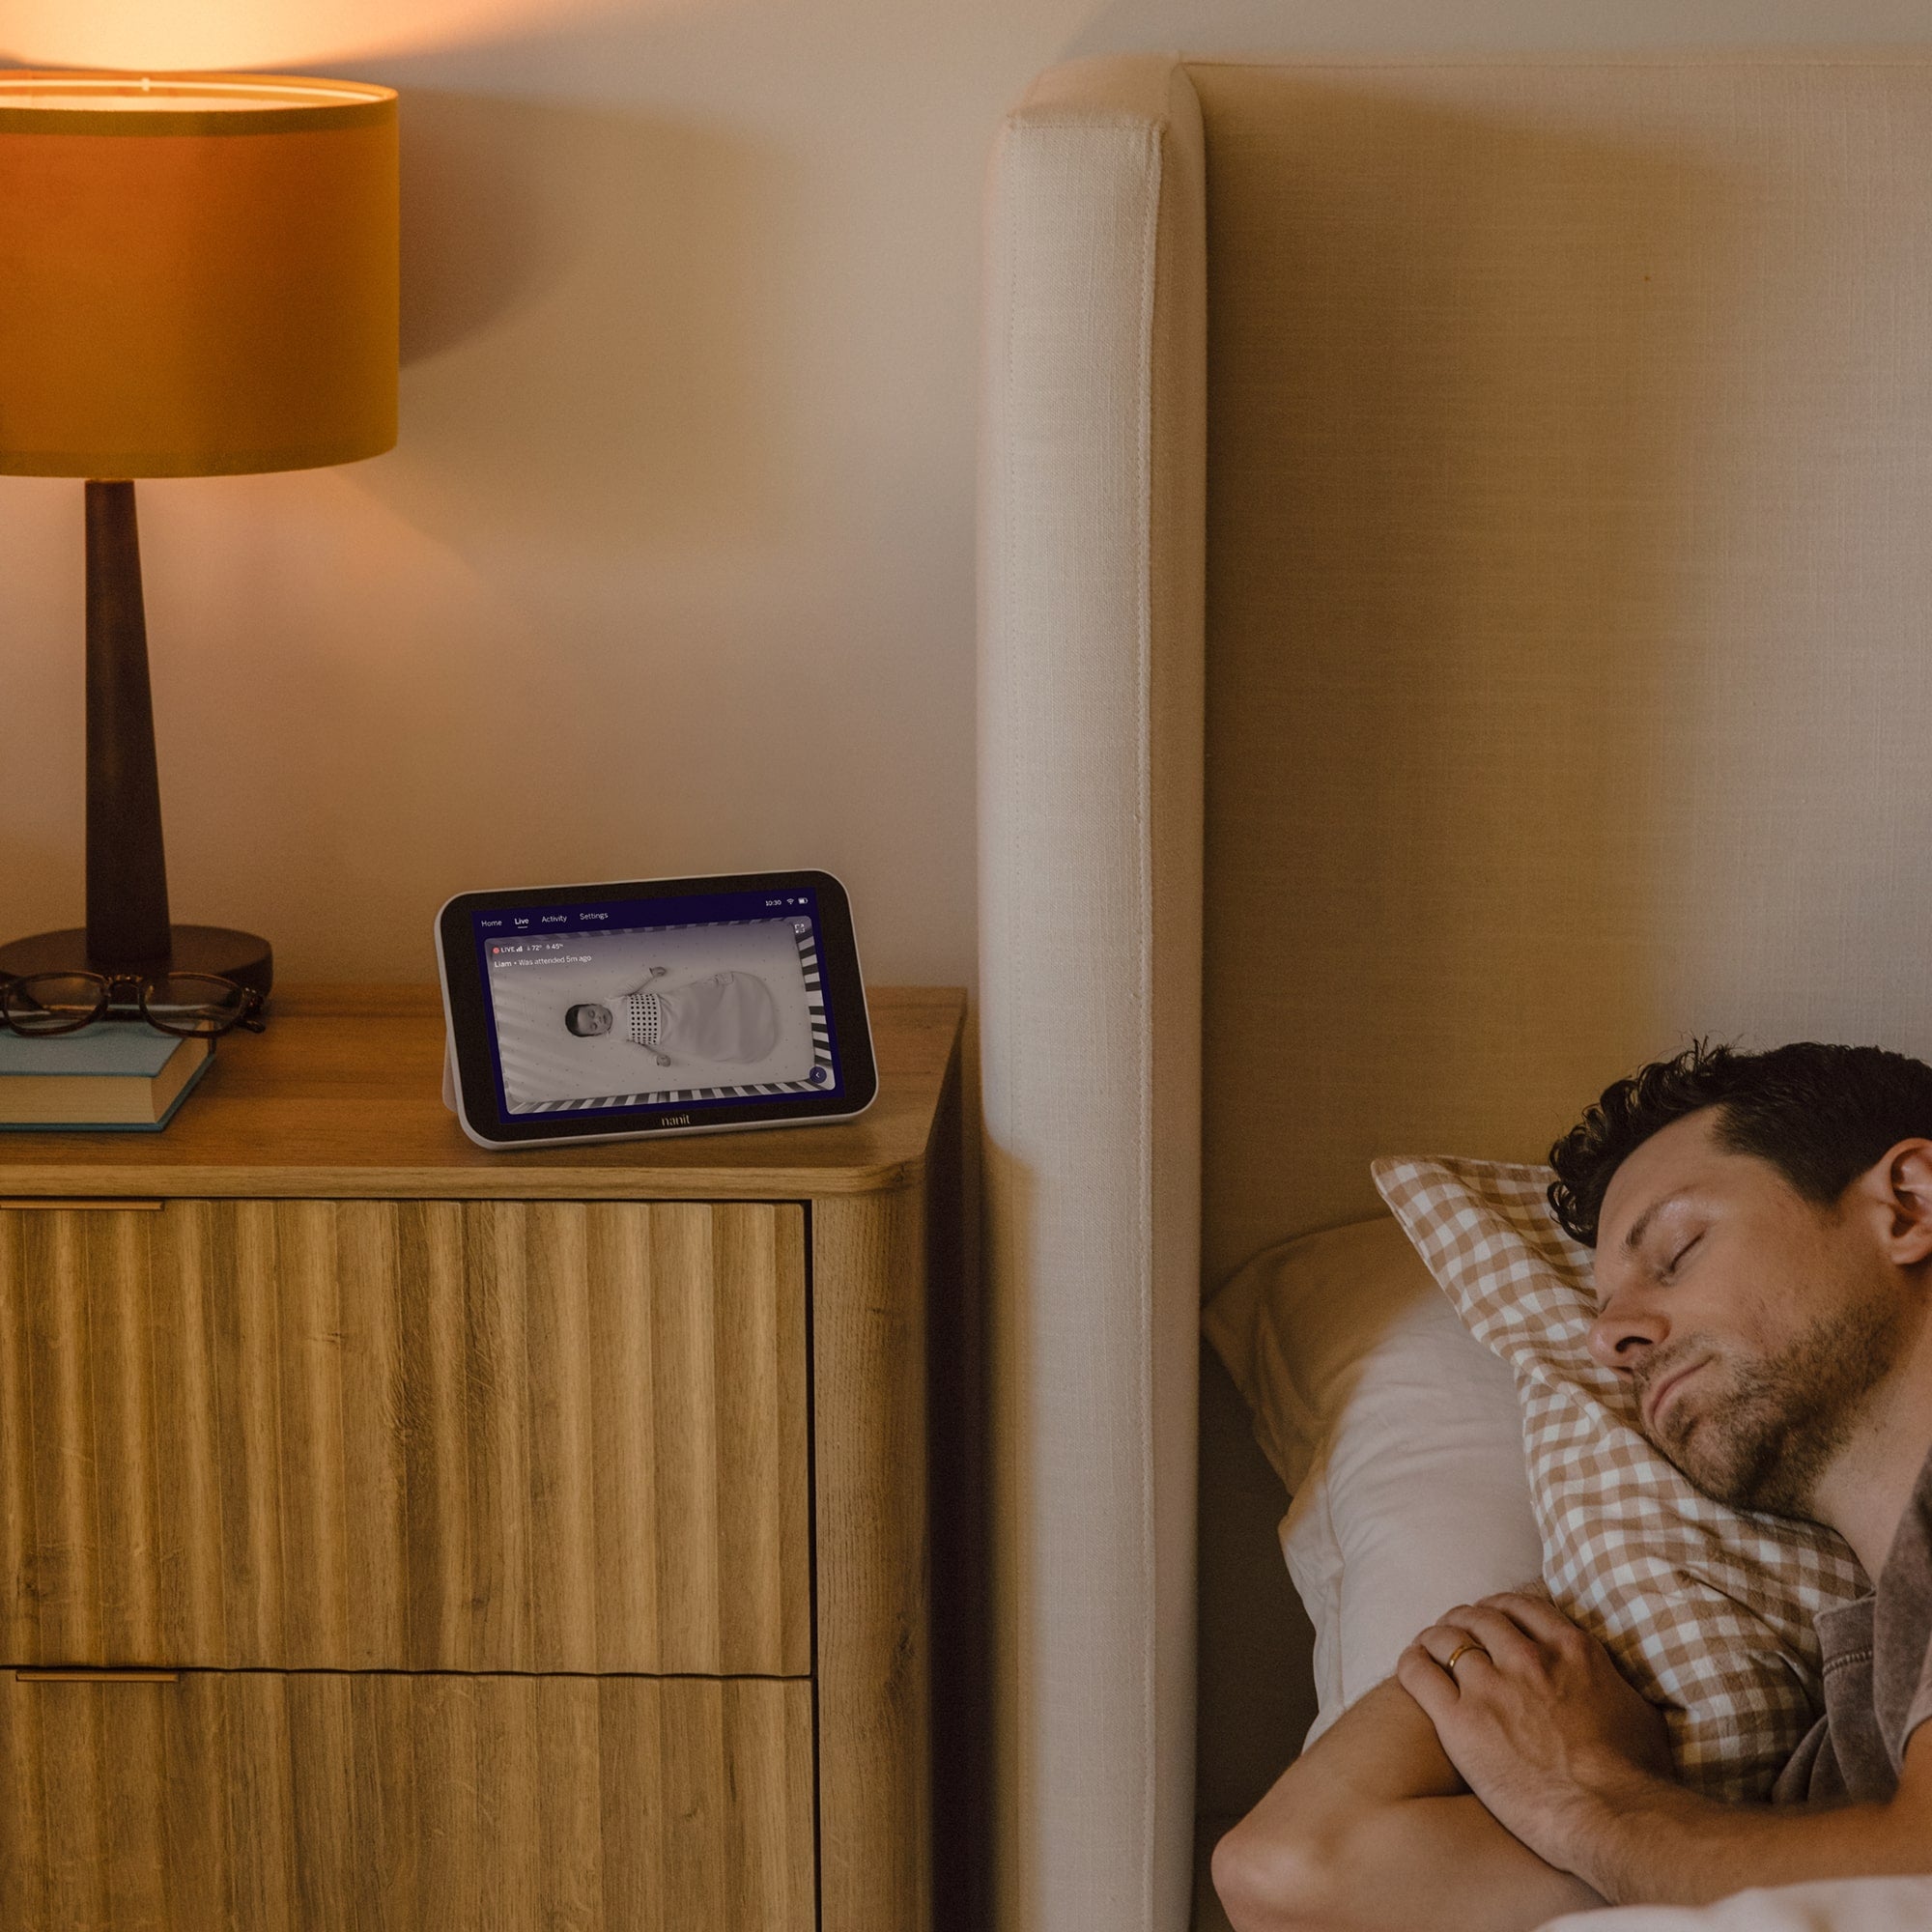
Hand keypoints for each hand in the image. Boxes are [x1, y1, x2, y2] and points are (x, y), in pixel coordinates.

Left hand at [1395, 1592, 1672, 1872]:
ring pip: (1444, 1639)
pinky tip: (1411, 1667)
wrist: (1613, 1818)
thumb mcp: (1636, 1711)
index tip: (1490, 1618)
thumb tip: (1609, 1682)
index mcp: (1569, 1649)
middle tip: (1455, 1631)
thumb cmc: (1637, 1778)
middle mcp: (1526, 1657)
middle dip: (1464, 1620)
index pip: (1520, 1606)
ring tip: (1428, 1647)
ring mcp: (1490, 1686)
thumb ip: (1611, 1683)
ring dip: (1434, 1639)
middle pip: (1478, 1617)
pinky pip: (1419, 1673)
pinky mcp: (1460, 1721)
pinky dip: (1411, 1664)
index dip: (1499, 1608)